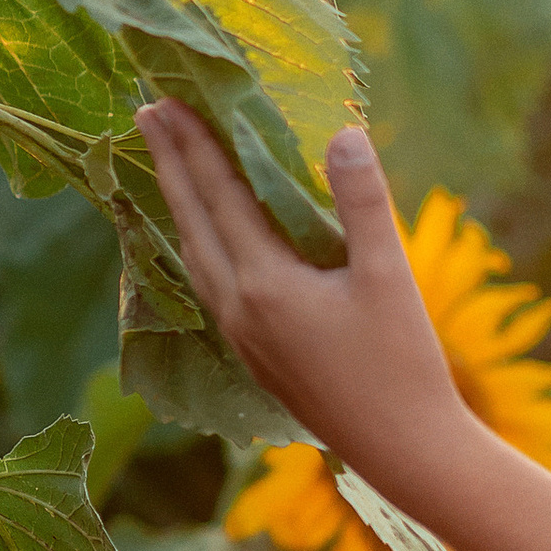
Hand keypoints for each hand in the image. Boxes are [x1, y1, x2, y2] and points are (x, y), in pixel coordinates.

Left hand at [135, 103, 473, 506]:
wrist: (403, 450)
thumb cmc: (402, 363)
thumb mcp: (389, 275)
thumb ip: (362, 201)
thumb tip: (344, 132)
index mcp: (264, 284)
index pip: (218, 197)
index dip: (193, 144)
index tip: (166, 100)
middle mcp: (238, 308)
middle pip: (192, 220)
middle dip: (170, 163)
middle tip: (147, 111)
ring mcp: (242, 336)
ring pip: (195, 255)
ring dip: (180, 203)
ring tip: (168, 166)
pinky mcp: (255, 354)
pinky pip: (209, 281)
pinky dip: (200, 242)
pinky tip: (207, 240)